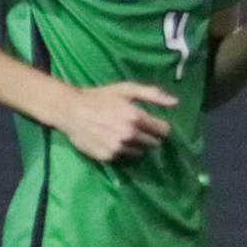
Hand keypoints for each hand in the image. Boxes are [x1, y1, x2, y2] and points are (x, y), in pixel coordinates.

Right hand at [55, 82, 178, 162]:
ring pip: (140, 152)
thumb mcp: (126, 89)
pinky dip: (122, 150)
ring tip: (124, 134)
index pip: (163, 130)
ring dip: (137, 145)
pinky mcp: (108, 157)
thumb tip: (176, 102)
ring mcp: (118, 148)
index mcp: (136, 117)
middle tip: (136, 128)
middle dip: (149, 136)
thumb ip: (153, 94)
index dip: (161, 127)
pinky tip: (112, 139)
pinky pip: (124, 157)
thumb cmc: (100, 97)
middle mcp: (129, 135)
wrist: (71, 110)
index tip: (155, 124)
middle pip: (154, 143)